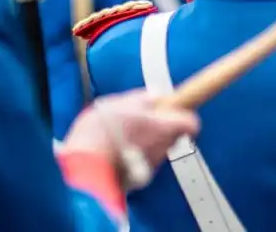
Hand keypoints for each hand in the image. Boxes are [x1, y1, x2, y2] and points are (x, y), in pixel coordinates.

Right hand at [63, 90, 199, 171]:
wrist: (84, 166)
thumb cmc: (103, 132)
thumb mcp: (120, 102)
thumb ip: (143, 98)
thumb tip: (156, 95)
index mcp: (165, 127)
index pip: (191, 123)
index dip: (183, 114)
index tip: (172, 107)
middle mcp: (163, 149)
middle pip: (171, 135)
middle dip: (157, 126)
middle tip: (137, 118)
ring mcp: (151, 167)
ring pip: (154, 149)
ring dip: (142, 141)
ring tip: (118, 134)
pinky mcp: (137, 182)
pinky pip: (139, 163)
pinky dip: (130, 156)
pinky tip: (112, 150)